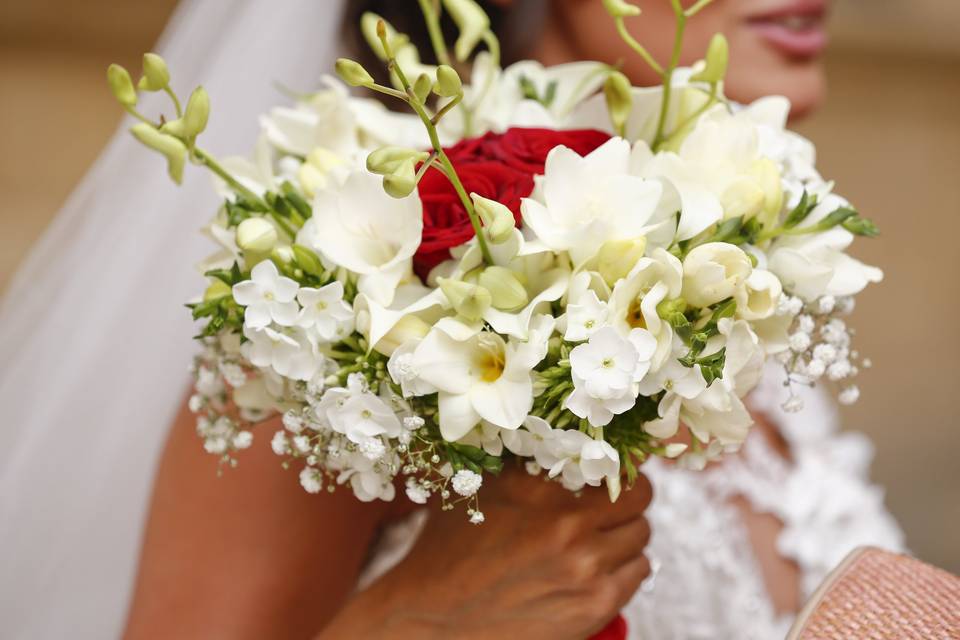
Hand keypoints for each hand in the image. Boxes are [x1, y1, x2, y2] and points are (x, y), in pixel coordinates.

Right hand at [319, 469, 652, 639]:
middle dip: (628, 498)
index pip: (610, 459)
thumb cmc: (448, 553)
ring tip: (599, 540)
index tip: (612, 471)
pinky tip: (599, 567)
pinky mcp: (595, 604)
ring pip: (640, 534)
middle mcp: (566, 521)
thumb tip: (566, 441)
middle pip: (638, 496)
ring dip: (625, 533)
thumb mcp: (478, 489)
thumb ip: (524, 464)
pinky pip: (639, 571)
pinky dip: (626, 566)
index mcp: (537, 485)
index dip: (616, 464)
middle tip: (612, 505)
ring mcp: (585, 564)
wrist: (431, 620)